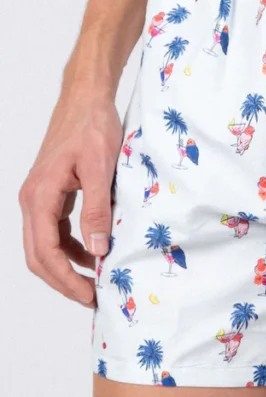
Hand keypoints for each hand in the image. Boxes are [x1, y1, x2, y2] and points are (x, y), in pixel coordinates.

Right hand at [19, 90, 121, 305]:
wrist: (85, 99)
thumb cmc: (93, 127)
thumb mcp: (101, 169)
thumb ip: (97, 210)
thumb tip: (98, 250)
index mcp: (40, 196)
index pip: (45, 252)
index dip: (65, 279)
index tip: (89, 295)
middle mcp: (32, 200)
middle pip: (38, 255)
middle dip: (63, 281)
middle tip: (92, 297)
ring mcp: (39, 197)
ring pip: (44, 245)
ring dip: (66, 266)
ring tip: (94, 282)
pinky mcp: (51, 193)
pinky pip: (54, 230)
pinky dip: (70, 247)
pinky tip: (92, 254)